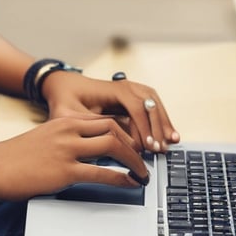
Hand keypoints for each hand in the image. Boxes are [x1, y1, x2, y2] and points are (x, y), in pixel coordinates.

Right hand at [0, 115, 149, 200]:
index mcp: (64, 121)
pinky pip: (102, 172)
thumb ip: (66, 141)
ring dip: (134, 160)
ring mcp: (67, 150)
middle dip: (135, 144)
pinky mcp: (64, 171)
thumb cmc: (14, 157)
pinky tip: (129, 183)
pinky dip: (121, 178)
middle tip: (145, 159)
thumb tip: (88, 154)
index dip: (126, 133)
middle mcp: (68, 130)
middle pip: (114, 128)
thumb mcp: (44, 139)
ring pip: (113, 146)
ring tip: (143, 173)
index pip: (105, 120)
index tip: (135, 146)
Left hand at [41, 69, 178, 154]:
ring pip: (154, 103)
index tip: (148, 146)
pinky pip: (152, 105)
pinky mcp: (132, 96)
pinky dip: (161, 118)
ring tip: (171, 141)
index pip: (134, 106)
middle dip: (157, 127)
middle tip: (161, 149)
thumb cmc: (64, 100)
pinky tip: (168, 133)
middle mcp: (123, 86)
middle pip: (149, 103)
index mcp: (110, 89)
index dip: (143, 126)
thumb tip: (107, 141)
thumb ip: (86, 126)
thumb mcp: (67, 115)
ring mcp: (130, 89)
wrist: (64, 86)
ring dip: (163, 122)